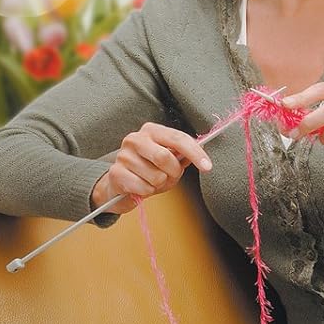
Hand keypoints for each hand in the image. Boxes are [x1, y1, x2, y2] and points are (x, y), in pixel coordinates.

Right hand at [92, 123, 212, 213]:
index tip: (208, 167)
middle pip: (165, 157)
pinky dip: (147, 192)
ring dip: (159, 184)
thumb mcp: (167, 162)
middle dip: (173, 173)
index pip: (178, 138)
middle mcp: (135, 139)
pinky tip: (140, 188)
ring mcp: (123, 155)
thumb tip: (200, 158)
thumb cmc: (147, 171)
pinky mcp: (116, 173)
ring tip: (151, 182)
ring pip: (156, 176)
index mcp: (151, 130)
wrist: (119, 184)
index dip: (195, 153)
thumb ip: (181, 157)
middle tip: (170, 177)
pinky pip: (144, 188)